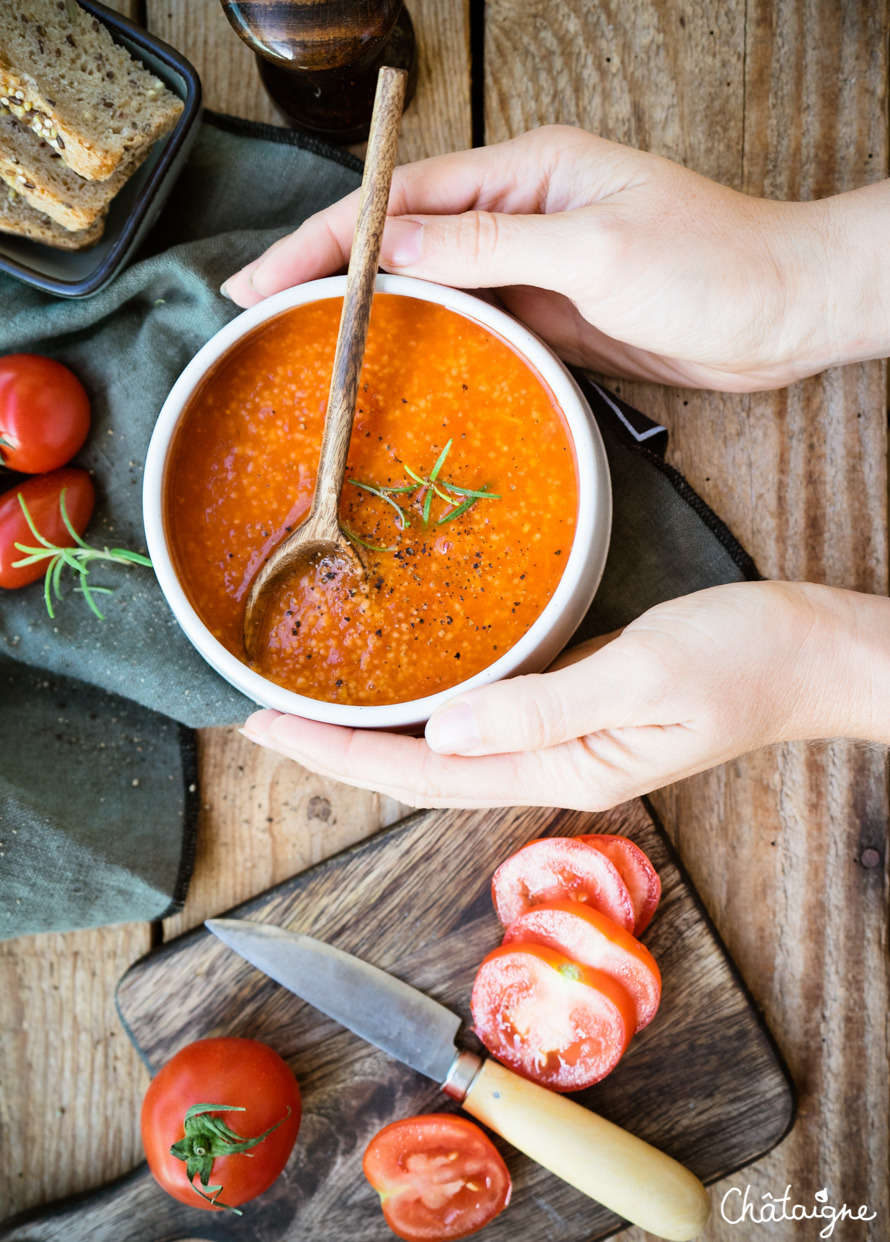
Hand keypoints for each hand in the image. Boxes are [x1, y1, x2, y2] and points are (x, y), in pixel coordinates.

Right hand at [222, 126, 889, 391]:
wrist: (783, 312)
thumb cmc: (711, 264)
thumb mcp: (594, 248)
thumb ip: (491, 244)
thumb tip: (392, 244)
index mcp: (525, 174)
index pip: (399, 199)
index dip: (325, 237)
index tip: (263, 275)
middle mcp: (519, 213)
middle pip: (401, 238)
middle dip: (326, 270)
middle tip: (257, 313)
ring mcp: (531, 265)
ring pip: (429, 283)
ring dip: (367, 309)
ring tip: (303, 343)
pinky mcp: (549, 313)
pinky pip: (471, 321)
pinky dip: (425, 339)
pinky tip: (390, 362)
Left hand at [240, 582, 889, 810]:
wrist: (815, 653)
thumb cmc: (748, 659)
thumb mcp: (646, 675)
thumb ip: (545, 707)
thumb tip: (445, 730)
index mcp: (564, 769)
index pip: (425, 774)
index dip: (342, 754)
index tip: (268, 727)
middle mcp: (554, 766)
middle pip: (422, 773)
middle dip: (339, 750)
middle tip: (261, 718)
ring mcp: (566, 741)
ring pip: (447, 751)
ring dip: (376, 733)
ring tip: (310, 707)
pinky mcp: (579, 708)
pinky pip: (483, 719)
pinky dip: (429, 708)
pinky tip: (407, 686)